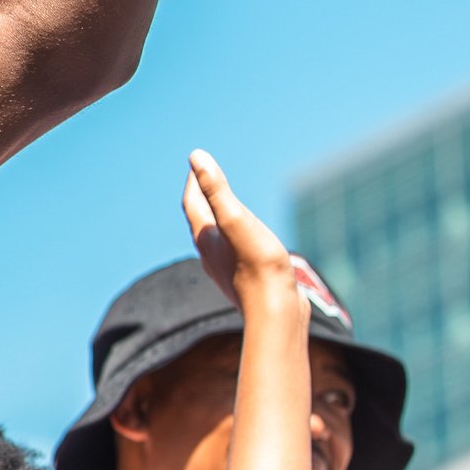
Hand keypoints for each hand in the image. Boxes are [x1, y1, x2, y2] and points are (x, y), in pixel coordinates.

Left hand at [182, 149, 303, 317]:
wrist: (276, 313)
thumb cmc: (258, 264)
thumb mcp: (236, 219)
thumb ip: (216, 189)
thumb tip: (196, 156)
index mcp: (205, 238)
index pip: (192, 203)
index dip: (194, 181)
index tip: (198, 164)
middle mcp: (210, 255)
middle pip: (200, 221)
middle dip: (202, 199)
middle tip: (206, 181)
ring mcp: (226, 271)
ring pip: (215, 240)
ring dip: (218, 221)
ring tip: (225, 210)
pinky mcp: (245, 282)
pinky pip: (233, 254)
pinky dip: (234, 239)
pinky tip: (246, 244)